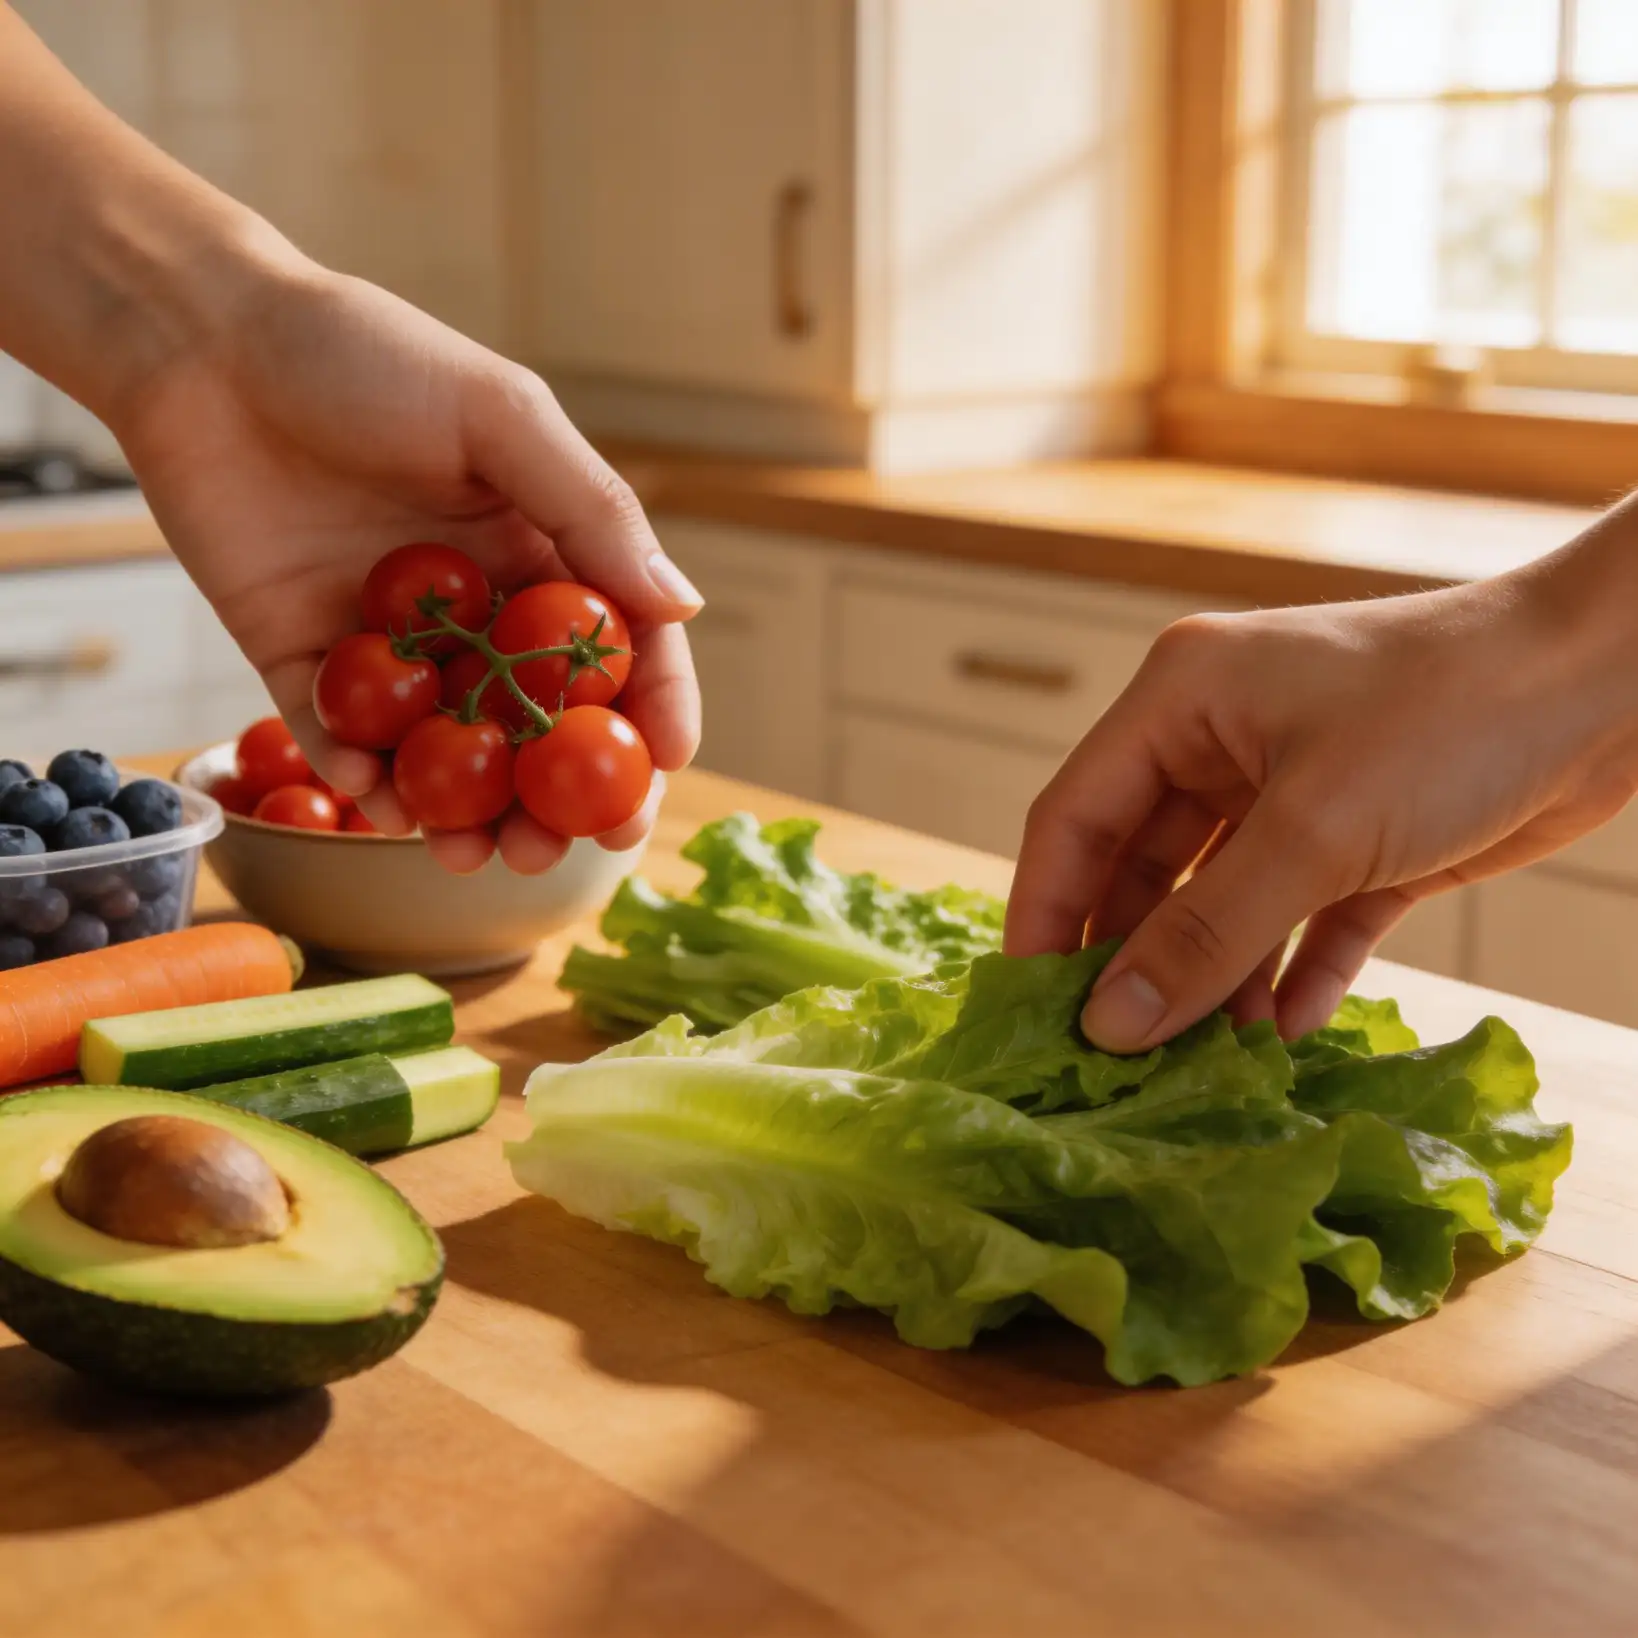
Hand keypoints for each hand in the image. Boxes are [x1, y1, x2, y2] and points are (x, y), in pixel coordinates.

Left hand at [112, 254, 700, 873]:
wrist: (201, 340)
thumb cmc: (364, 353)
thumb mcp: (499, 414)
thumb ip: (591, 509)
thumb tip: (684, 606)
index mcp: (541, 550)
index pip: (619, 648)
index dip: (651, 711)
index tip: (664, 770)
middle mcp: (476, 610)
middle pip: (539, 724)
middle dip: (556, 797)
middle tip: (556, 847)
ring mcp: (393, 644)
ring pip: (448, 752)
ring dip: (465, 812)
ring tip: (473, 856)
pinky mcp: (302, 660)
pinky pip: (339, 738)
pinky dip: (360, 779)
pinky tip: (376, 800)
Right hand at [1005, 551, 1637, 1050]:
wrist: (1616, 681)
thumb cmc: (1452, 715)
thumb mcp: (1314, 830)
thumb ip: (1204, 933)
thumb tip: (1108, 1025)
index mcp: (1180, 702)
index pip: (1074, 816)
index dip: (1043, 913)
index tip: (1026, 1010)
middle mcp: (1221, 743)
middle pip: (1141, 869)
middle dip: (1132, 961)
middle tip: (1112, 1056)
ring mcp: (1291, 793)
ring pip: (1218, 905)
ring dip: (1211, 981)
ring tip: (1198, 1068)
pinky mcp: (1360, 842)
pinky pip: (1299, 923)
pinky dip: (1288, 976)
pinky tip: (1280, 1039)